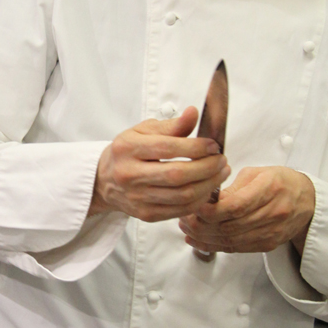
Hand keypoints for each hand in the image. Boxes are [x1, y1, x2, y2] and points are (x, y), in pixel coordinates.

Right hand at [90, 107, 228, 222]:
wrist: (105, 179)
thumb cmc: (128, 151)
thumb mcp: (144, 131)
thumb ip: (171, 125)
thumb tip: (193, 113)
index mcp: (128, 148)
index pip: (168, 148)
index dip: (196, 147)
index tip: (213, 145)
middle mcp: (130, 174)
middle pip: (177, 175)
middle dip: (207, 168)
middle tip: (222, 160)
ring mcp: (137, 197)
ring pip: (182, 196)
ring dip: (208, 185)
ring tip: (220, 173)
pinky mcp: (146, 214)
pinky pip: (180, 210)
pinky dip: (199, 200)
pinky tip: (207, 189)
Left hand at [179, 166, 315, 254]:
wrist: (307, 201)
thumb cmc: (281, 182)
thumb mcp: (257, 173)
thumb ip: (232, 186)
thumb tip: (206, 197)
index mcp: (270, 189)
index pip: (235, 206)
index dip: (210, 209)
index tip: (193, 205)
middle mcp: (272, 213)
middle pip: (229, 225)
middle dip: (200, 224)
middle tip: (183, 217)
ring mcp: (269, 232)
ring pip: (229, 240)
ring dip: (203, 236)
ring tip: (186, 227)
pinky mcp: (266, 244)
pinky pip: (234, 249)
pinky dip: (212, 246)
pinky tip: (197, 240)